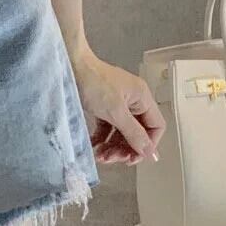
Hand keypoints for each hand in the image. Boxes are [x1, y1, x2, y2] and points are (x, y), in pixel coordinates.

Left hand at [71, 46, 166, 164]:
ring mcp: (119, 102)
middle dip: (126, 148)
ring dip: (113, 146)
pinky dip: (103, 138)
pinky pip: (109, 127)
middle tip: (111, 158)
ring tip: (100, 156)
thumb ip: (134, 134)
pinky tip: (94, 146)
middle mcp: (134, 100)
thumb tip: (151, 153)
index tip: (131, 158)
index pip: (156, 127)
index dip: (147, 145)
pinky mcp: (105, 105)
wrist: (69, 66)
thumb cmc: (95, 85)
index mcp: (143, 97)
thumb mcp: (116, 112)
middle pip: (138, 132)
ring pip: (123, 132)